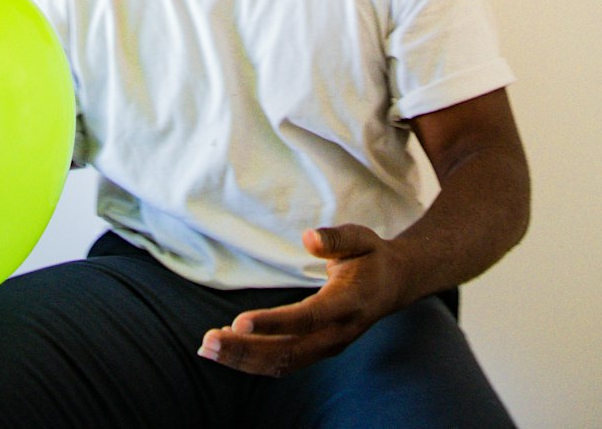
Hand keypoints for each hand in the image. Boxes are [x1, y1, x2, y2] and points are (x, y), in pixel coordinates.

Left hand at [197, 224, 410, 376]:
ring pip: (282, 364)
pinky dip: (252, 362)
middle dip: (246, 350)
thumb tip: (308, 237)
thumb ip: (337, 238)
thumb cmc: (372, 256)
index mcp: (349, 303)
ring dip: (243, 360)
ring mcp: (328, 348)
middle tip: (208, 341)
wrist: (394, 285)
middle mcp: (338, 333)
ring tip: (207, 349)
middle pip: (288, 351)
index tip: (238, 322)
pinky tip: (226, 354)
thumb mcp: (361, 237)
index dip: (273, 323)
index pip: (308, 318)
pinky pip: (283, 364)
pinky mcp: (317, 352)